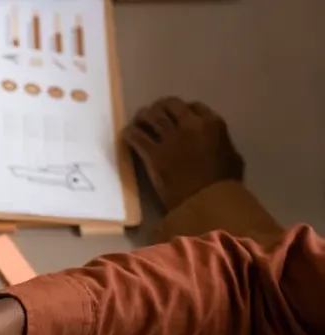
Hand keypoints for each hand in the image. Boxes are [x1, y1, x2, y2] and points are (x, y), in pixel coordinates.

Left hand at [124, 98, 244, 210]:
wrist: (206, 203)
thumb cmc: (224, 184)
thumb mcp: (233, 157)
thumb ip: (221, 142)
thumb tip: (213, 141)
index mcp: (213, 124)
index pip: (194, 106)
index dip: (183, 109)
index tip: (176, 115)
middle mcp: (190, 125)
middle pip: (170, 105)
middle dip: (160, 107)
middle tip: (153, 113)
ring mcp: (170, 139)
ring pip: (151, 116)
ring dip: (143, 116)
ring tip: (139, 120)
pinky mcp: (153, 154)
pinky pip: (137, 137)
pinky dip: (130, 133)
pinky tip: (128, 135)